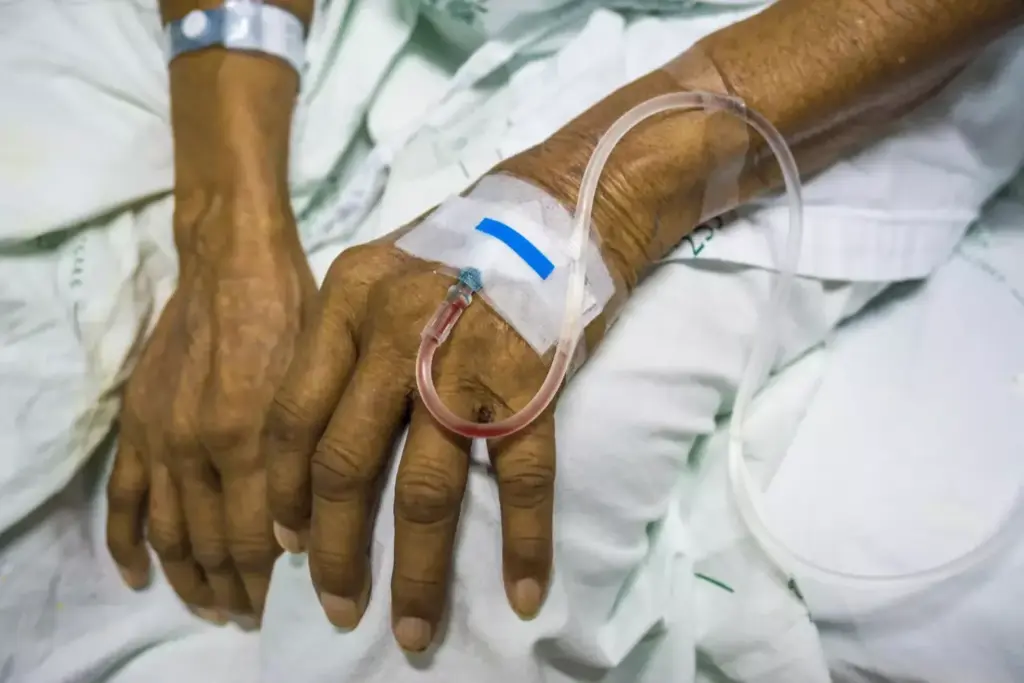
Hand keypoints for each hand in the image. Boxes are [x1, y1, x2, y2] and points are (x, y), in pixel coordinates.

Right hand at [106, 206, 315, 622]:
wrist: (233, 264)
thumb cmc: (296, 313)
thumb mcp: (325, 378)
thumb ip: (314, 450)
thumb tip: (319, 524)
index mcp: (252, 436)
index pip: (260, 540)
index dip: (274, 583)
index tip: (296, 603)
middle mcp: (200, 448)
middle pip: (214, 546)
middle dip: (238, 591)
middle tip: (258, 613)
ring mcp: (161, 439)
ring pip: (170, 535)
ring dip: (190, 580)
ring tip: (215, 607)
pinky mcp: (137, 426)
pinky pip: (124, 500)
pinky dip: (128, 546)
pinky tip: (141, 578)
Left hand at [262, 237, 559, 650]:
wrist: (567, 198)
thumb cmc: (467, 242)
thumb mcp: (383, 270)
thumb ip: (346, 340)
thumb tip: (320, 437)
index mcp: (348, 301)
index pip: (292, 415)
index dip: (283, 491)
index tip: (286, 543)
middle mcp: (397, 332)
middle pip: (345, 463)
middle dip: (335, 552)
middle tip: (336, 609)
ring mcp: (466, 360)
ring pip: (426, 488)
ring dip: (417, 572)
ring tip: (412, 631)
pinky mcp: (533, 381)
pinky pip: (522, 479)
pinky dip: (524, 542)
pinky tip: (524, 592)